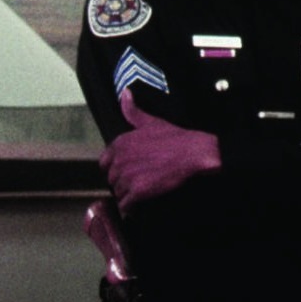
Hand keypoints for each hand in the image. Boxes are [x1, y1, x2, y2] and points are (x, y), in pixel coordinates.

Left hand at [100, 88, 219, 210]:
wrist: (196, 154)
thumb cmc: (177, 138)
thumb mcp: (153, 122)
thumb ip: (133, 111)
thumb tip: (124, 93)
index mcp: (119, 144)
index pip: (104, 163)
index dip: (117, 168)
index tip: (132, 170)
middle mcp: (119, 160)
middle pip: (112, 179)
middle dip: (123, 183)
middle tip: (141, 182)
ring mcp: (127, 177)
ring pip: (119, 193)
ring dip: (129, 196)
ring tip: (145, 193)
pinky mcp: (137, 192)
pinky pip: (126, 206)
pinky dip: (133, 208)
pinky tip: (143, 205)